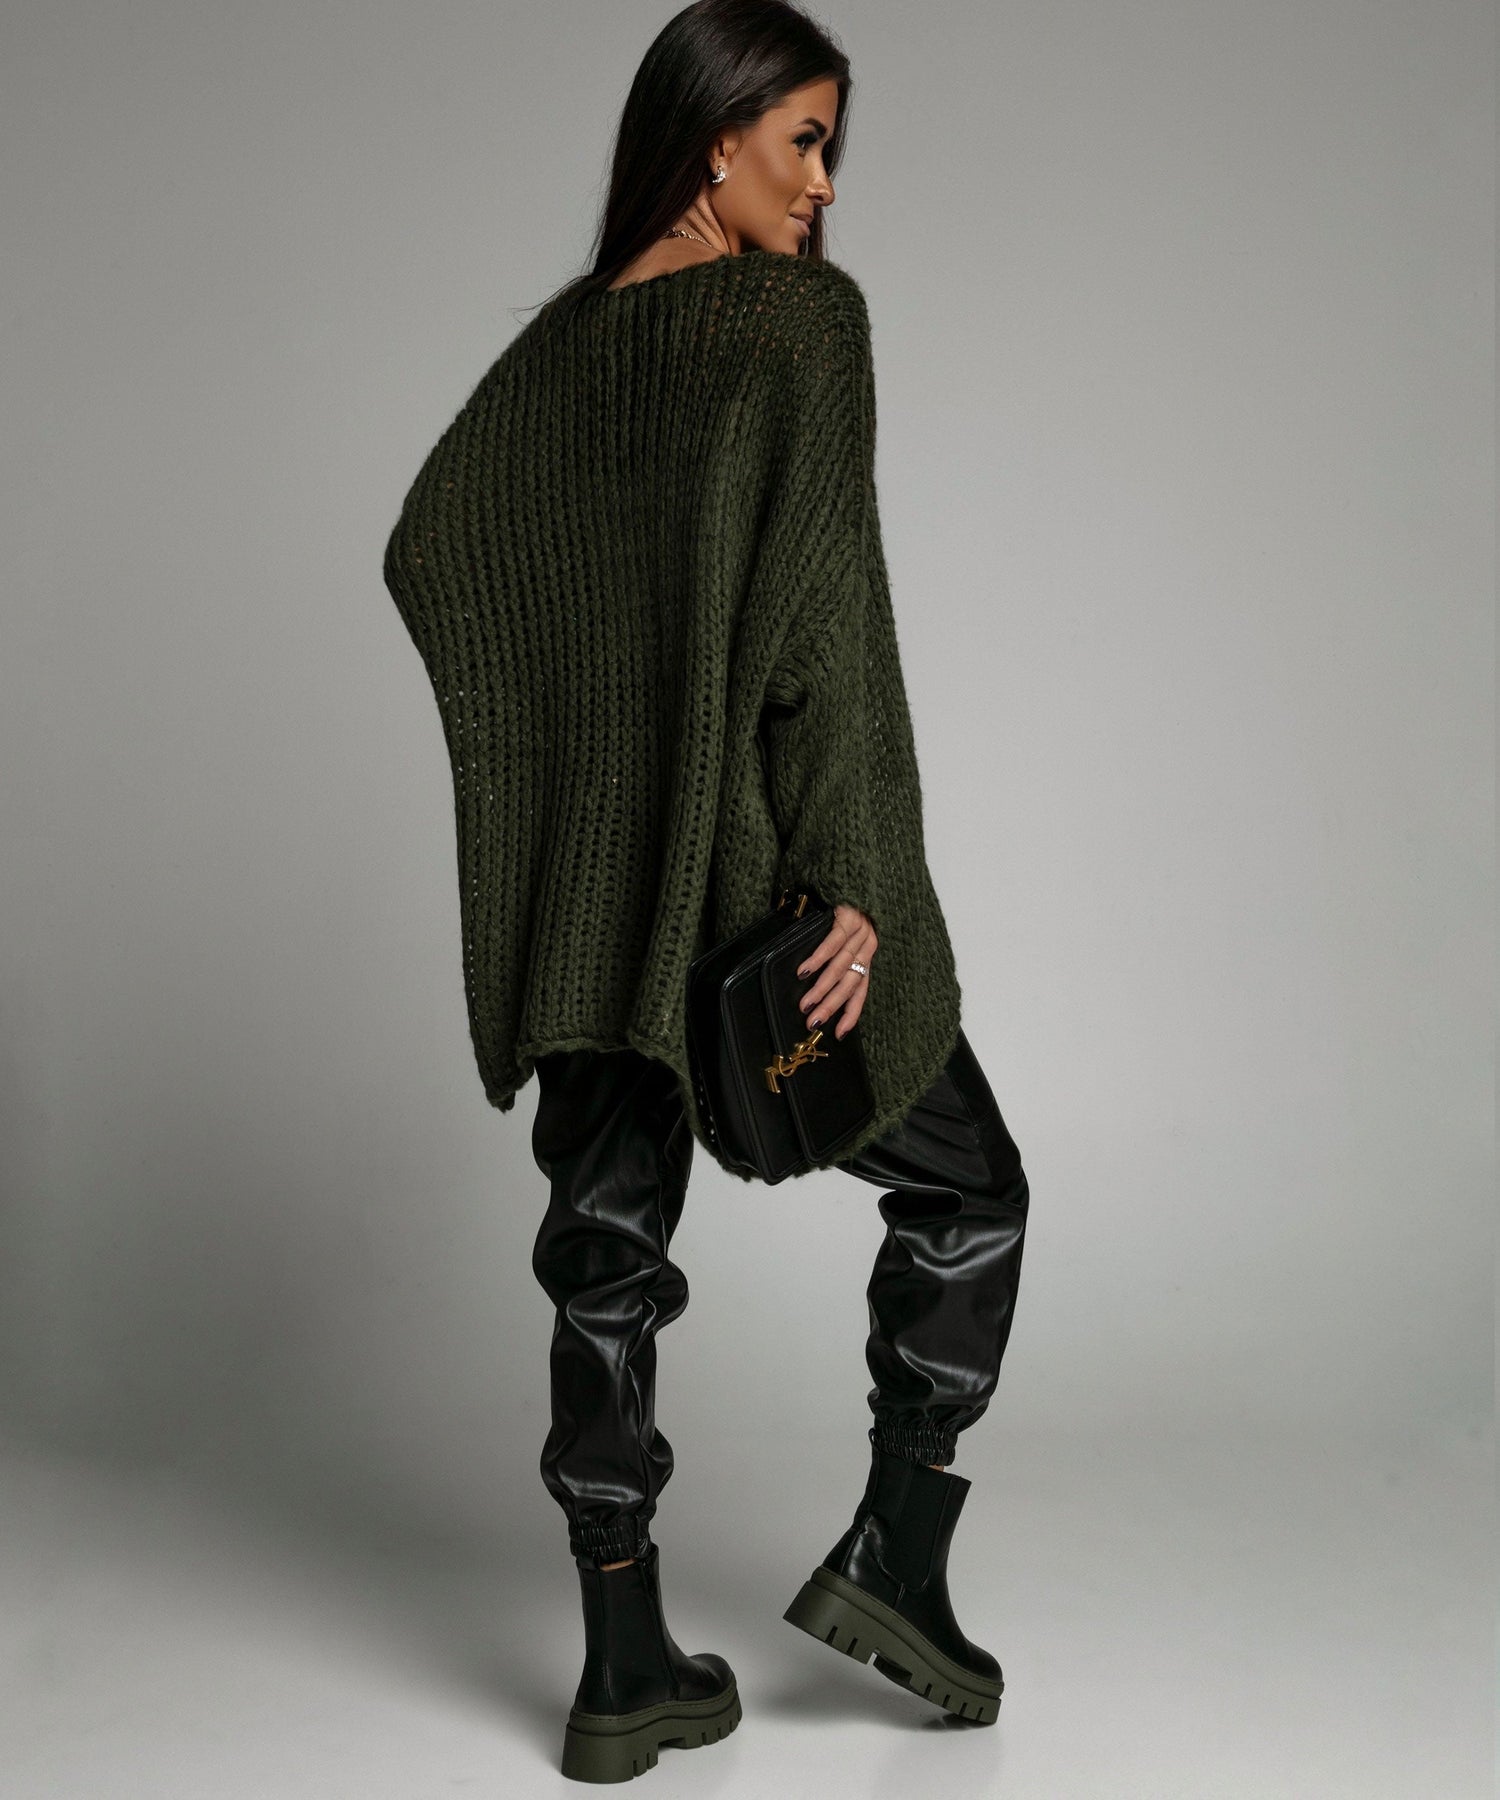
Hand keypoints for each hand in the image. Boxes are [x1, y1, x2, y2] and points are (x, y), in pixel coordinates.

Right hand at [795, 902, 876, 1040]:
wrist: (847, 866)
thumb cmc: (839, 902)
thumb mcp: (842, 934)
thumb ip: (834, 956)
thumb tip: (811, 984)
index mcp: (867, 952)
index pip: (862, 989)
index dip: (851, 1012)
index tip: (838, 1032)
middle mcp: (868, 942)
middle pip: (851, 981)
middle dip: (831, 1004)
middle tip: (813, 1021)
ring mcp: (860, 928)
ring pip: (842, 965)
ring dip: (822, 987)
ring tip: (805, 1003)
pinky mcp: (848, 913)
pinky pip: (833, 941)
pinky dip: (818, 958)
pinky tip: (804, 971)